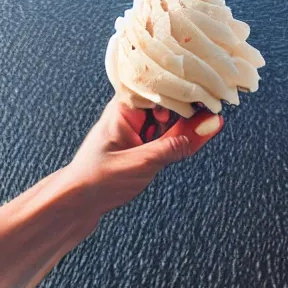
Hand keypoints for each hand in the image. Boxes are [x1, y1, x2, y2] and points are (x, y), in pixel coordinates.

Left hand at [68, 97, 223, 214]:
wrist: (77, 202)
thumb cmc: (96, 179)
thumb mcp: (140, 163)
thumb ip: (176, 145)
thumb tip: (209, 126)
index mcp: (126, 105)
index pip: (162, 84)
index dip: (187, 89)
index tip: (210, 97)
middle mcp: (134, 111)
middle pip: (171, 98)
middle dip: (190, 109)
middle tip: (208, 118)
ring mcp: (140, 126)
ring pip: (174, 116)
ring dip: (186, 125)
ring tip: (191, 135)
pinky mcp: (145, 141)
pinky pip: (170, 132)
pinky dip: (181, 137)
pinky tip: (188, 143)